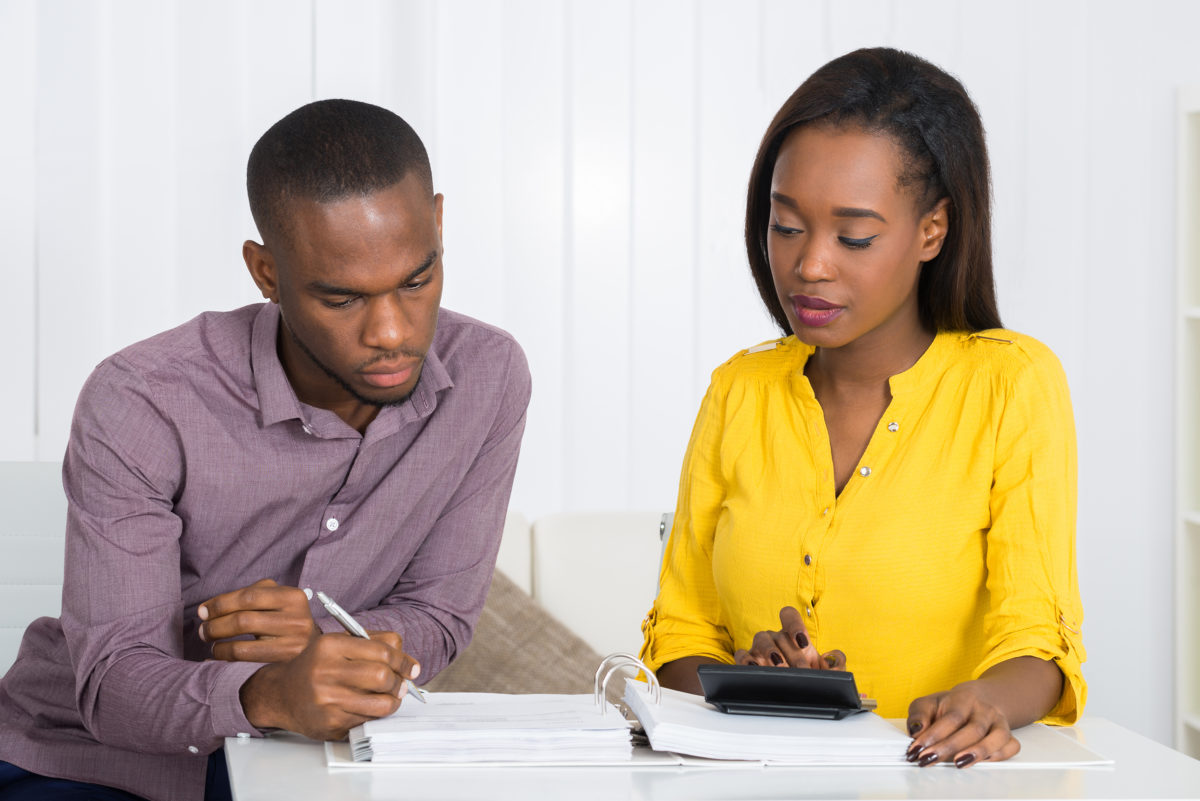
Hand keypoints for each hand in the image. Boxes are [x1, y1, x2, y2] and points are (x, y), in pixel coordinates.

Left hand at [198, 578, 316, 661]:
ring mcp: (293, 645)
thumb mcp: (277, 599)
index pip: (249, 596)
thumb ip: (251, 594)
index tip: (203, 611)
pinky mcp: (284, 664)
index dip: (221, 603)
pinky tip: (218, 654)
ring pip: (242, 645)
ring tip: (210, 641)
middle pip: (243, 620)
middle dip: (215, 625)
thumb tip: (208, 609)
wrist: (314, 647)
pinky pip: (245, 661)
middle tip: (203, 629)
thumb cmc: (285, 619)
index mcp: (293, 597)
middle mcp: (297, 620)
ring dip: (218, 644)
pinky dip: (224, 657)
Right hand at [240, 629, 419, 740]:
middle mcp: (325, 671)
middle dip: (398, 682)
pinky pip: (368, 720)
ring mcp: (327, 700)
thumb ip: (376, 643)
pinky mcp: (329, 723)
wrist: (281, 695)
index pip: (382, 651)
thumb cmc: (317, 667)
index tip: (412, 668)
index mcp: (330, 645)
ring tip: (390, 697)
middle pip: (382, 676)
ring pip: (381, 703)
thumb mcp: (340, 644)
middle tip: (400, 684)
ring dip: (393, 701)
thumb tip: (409, 662)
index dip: (403, 661)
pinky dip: (376, 715)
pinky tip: (370, 708)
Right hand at [732, 606, 845, 669]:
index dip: (794, 625)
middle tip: (801, 672)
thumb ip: (837, 663)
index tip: (803, 643)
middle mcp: (776, 639)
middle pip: (779, 635)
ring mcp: (760, 649)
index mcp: (793, 636)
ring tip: (779, 667)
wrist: (798, 699)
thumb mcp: (829, 674)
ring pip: (760, 639)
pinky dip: (746, 660)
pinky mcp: (748, 662)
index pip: (788, 616)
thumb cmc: (811, 680)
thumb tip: (832, 658)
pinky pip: (741, 655)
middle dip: (792, 655)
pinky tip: (754, 668)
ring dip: (770, 652)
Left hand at [905, 681, 1019, 767]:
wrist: (980, 699)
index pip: (951, 717)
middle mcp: (984, 710)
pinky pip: (1011, 746)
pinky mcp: (1008, 735)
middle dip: (949, 747)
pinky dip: (999, 755)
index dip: (934, 735)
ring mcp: (999, 722)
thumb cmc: (950, 706)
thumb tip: (916, 730)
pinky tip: (982, 762)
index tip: (917, 749)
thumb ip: (919, 715)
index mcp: (964, 698)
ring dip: (978, 752)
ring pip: (997, 737)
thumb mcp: (929, 703)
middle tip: (929, 759)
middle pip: (973, 729)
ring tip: (958, 763)